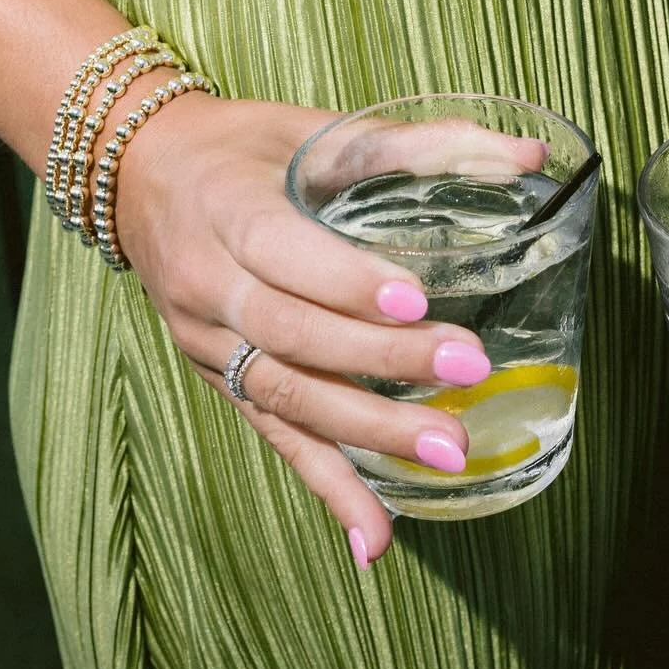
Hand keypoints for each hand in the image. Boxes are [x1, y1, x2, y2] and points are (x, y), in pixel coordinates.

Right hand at [115, 89, 545, 564]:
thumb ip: (420, 143)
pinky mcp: (223, 382)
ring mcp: (210, 344)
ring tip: (447, 453)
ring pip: (288, 397)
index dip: (348, 282)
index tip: (418, 300)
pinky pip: (276, 438)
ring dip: (369, 434)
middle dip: (382, 360)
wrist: (139, 176)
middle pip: (295, 335)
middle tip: (467, 371)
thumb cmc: (243, 147)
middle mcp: (209, 286)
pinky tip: (375, 539)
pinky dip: (327, 489)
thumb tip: (529, 155)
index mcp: (229, 211)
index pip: (285, 254)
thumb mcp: (317, 129)